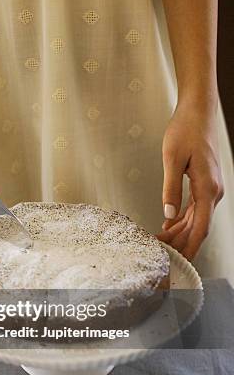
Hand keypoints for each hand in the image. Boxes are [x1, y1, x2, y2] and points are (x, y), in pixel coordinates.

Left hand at [157, 98, 223, 259]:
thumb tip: (167, 214)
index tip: (182, 263)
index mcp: (208, 188)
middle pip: (198, 227)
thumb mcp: (172, 159)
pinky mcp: (204, 184)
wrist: (198, 111)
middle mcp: (213, 192)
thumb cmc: (185, 130)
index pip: (201, 227)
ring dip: (179, 232)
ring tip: (160, 243)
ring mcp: (211, 188)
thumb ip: (170, 188)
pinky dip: (181, 219)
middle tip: (161, 255)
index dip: (190, 247)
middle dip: (180, 243)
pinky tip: (168, 225)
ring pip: (196, 219)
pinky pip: (194, 208)